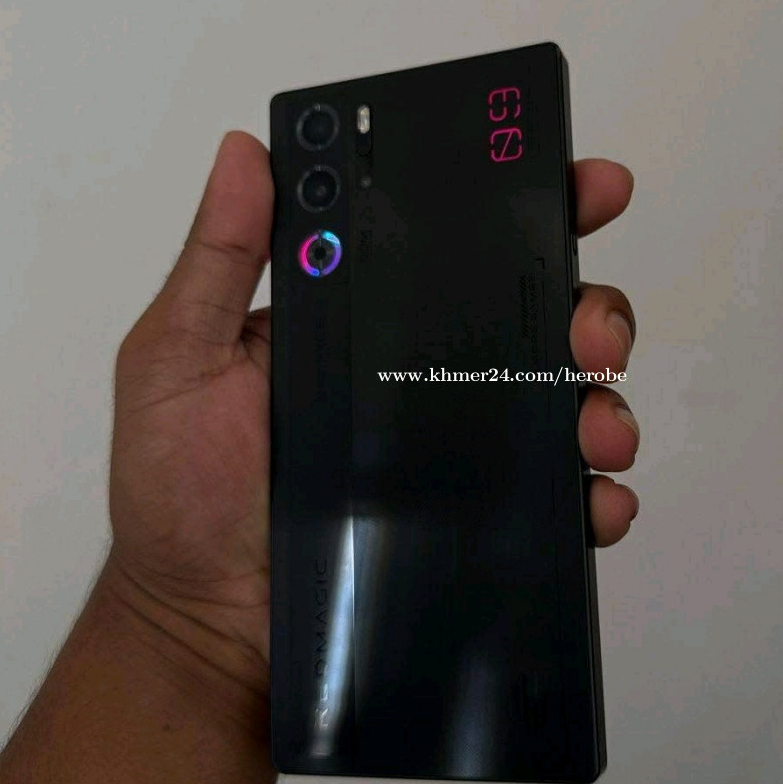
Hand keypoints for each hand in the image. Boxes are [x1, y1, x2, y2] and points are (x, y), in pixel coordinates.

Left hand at [105, 131, 639, 697]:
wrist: (207, 633)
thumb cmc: (180, 498)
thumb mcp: (179, 361)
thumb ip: (217, 260)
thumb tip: (246, 150)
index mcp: (366, 318)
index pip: (460, 243)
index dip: (530, 204)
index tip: (583, 184)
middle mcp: (426, 376)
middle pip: (538, 317)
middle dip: (591, 308)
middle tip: (590, 332)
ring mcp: (463, 454)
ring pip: (566, 403)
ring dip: (603, 402)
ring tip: (593, 429)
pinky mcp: (482, 526)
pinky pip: (560, 501)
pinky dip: (595, 495)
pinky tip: (592, 498)